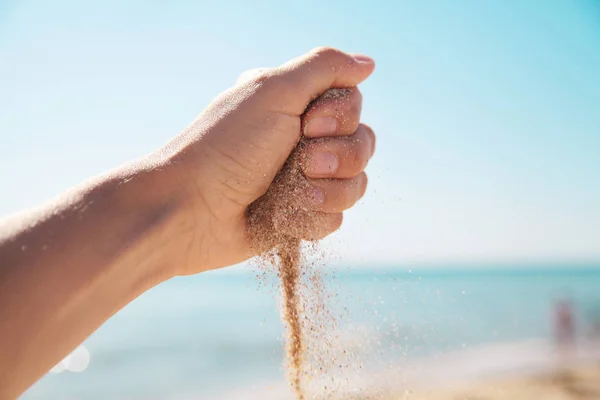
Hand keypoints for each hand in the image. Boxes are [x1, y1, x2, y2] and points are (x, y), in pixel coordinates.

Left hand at [160, 47, 375, 274]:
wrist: (192, 210)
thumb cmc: (227, 147)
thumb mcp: (274, 91)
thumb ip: (325, 68)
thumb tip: (368, 63)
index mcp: (295, 105)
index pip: (353, 105)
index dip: (340, 118)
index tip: (305, 124)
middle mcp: (302, 140)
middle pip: (362, 145)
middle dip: (338, 157)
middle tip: (302, 161)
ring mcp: (303, 181)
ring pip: (355, 185)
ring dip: (327, 191)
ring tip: (292, 194)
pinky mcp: (299, 216)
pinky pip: (334, 218)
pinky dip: (310, 217)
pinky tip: (282, 216)